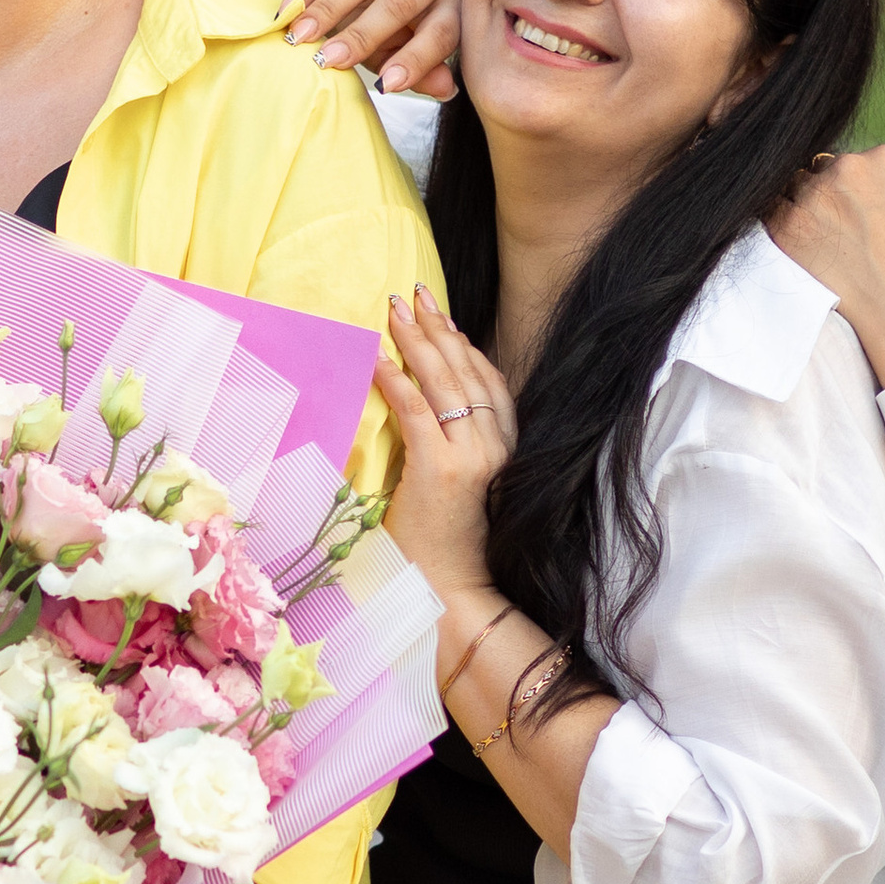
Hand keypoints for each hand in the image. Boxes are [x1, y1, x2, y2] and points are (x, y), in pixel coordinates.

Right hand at [274, 0, 459, 92]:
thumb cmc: (375, 15)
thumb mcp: (395, 45)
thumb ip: (417, 67)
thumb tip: (444, 91)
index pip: (442, 32)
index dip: (415, 61)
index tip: (385, 86)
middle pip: (401, 2)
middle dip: (361, 35)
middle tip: (326, 61)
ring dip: (327, 9)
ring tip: (300, 37)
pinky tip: (290, 8)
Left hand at [373, 287, 516, 599]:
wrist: (449, 588)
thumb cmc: (446, 540)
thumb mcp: (460, 483)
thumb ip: (454, 445)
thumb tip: (425, 409)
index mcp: (506, 449)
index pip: (490, 383)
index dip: (465, 345)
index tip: (443, 317)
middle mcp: (496, 448)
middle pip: (468, 372)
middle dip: (439, 329)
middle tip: (416, 295)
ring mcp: (471, 458)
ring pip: (445, 383)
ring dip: (417, 341)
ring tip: (396, 312)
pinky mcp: (441, 469)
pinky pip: (416, 410)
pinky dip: (396, 379)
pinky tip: (378, 357)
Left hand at [767, 147, 884, 383]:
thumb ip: (870, 184)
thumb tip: (824, 176)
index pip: (844, 162)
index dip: (845, 192)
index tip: (856, 218)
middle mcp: (849, 167)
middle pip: (815, 172)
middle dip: (821, 199)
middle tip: (838, 238)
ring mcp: (815, 194)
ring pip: (790, 190)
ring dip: (798, 213)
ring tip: (826, 249)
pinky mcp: (787, 224)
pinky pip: (769, 214)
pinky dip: (782, 232)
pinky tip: (807, 254)